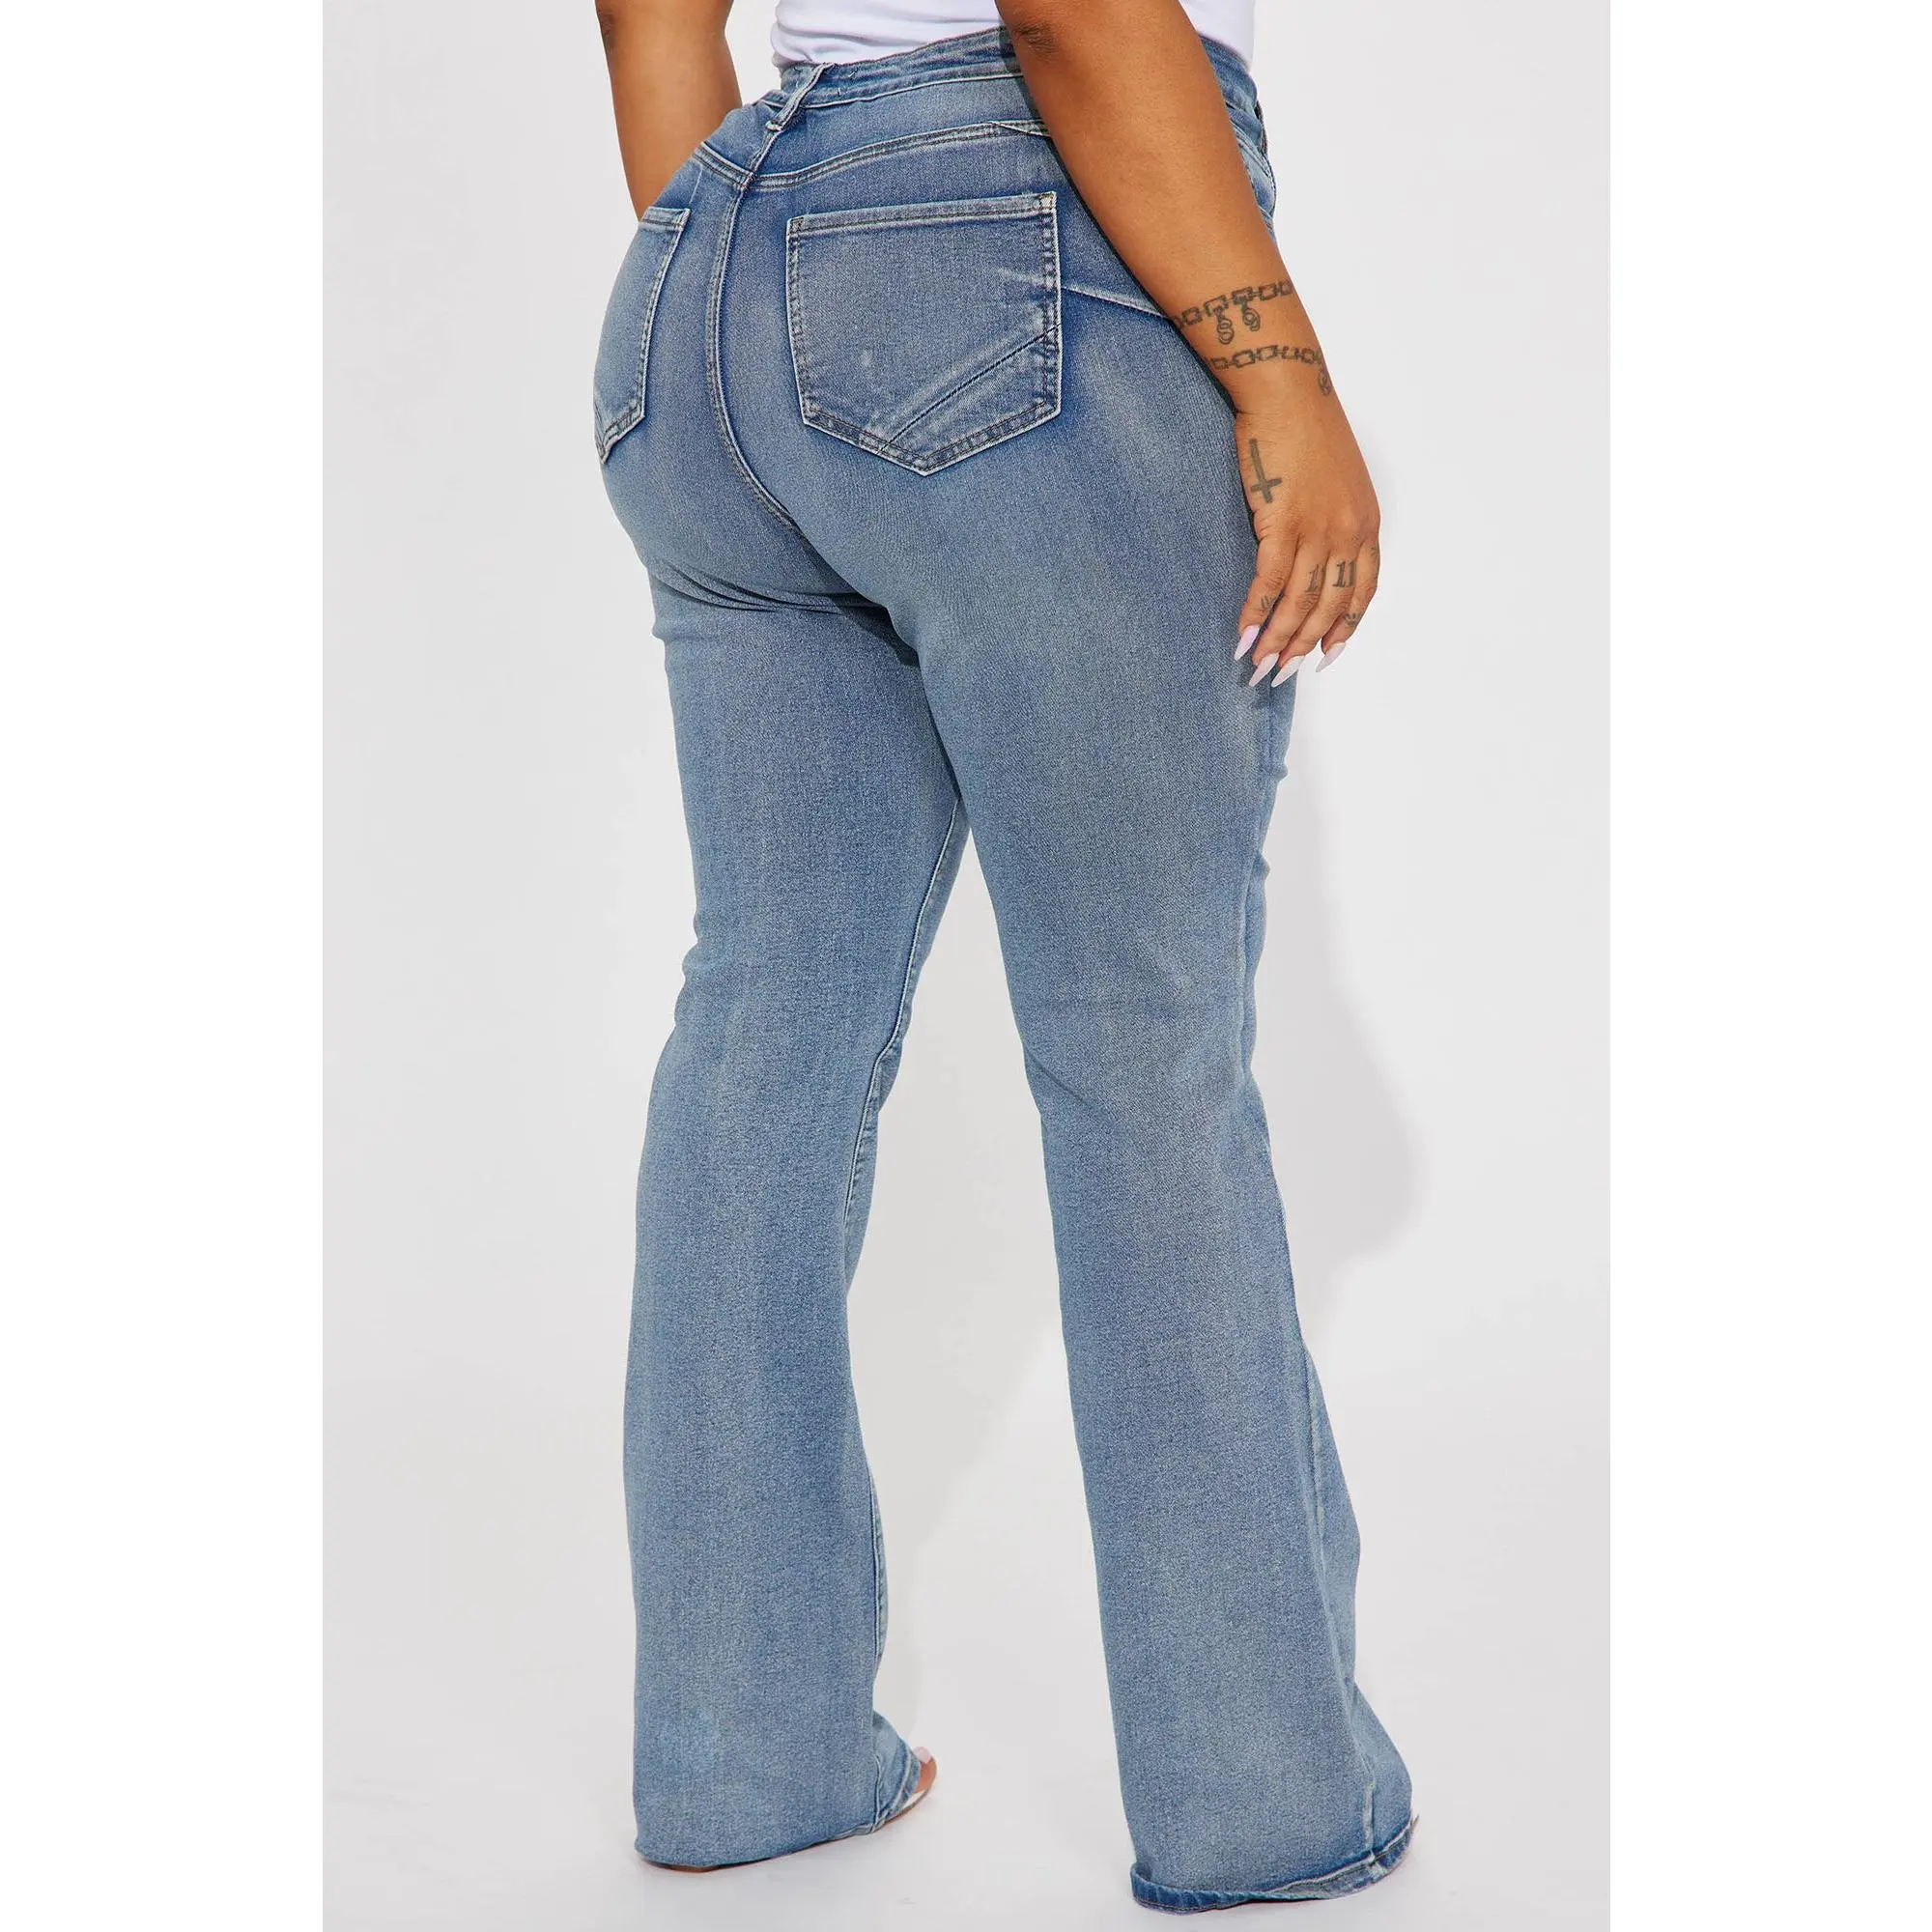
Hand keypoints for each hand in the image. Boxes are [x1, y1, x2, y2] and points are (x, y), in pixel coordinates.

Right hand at [1230, 377, 1380, 684]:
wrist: (1287, 388)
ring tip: (1258, 668)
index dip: (1343, 628)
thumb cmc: (1304, 424)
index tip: (1327, 656)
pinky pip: (1269, 583)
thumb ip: (1329, 516)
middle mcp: (1348, 531)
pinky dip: (1256, 614)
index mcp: (1365, 521)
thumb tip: (1307, 548)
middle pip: (1328, 606)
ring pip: (1299, 602)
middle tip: (1281, 676)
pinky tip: (1243, 637)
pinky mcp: (1282, 522)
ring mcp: (1317, 529)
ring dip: (1277, 641)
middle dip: (1304, 646)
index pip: (1361, 591)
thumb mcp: (1333, 477)